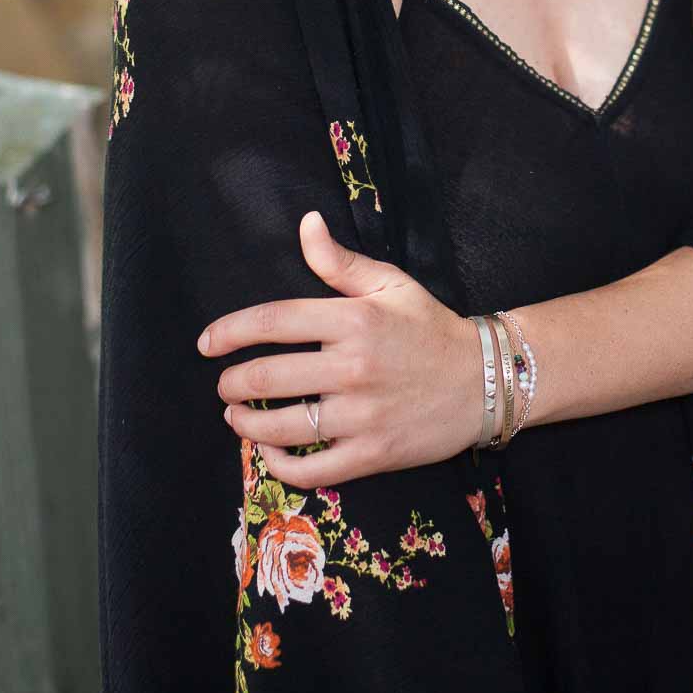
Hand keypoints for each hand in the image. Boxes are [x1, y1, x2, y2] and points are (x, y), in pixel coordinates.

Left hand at [197, 209, 484, 486]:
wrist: (484, 380)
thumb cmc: (432, 328)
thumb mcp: (391, 284)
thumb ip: (341, 261)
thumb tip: (306, 224)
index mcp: (354, 320)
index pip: (273, 321)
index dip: (230, 331)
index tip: (208, 342)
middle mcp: (352, 367)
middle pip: (266, 377)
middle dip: (232, 383)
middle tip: (225, 385)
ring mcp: (362, 414)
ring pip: (280, 427)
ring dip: (245, 423)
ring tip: (236, 417)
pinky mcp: (372, 453)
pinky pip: (311, 468)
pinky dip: (279, 465)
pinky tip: (269, 452)